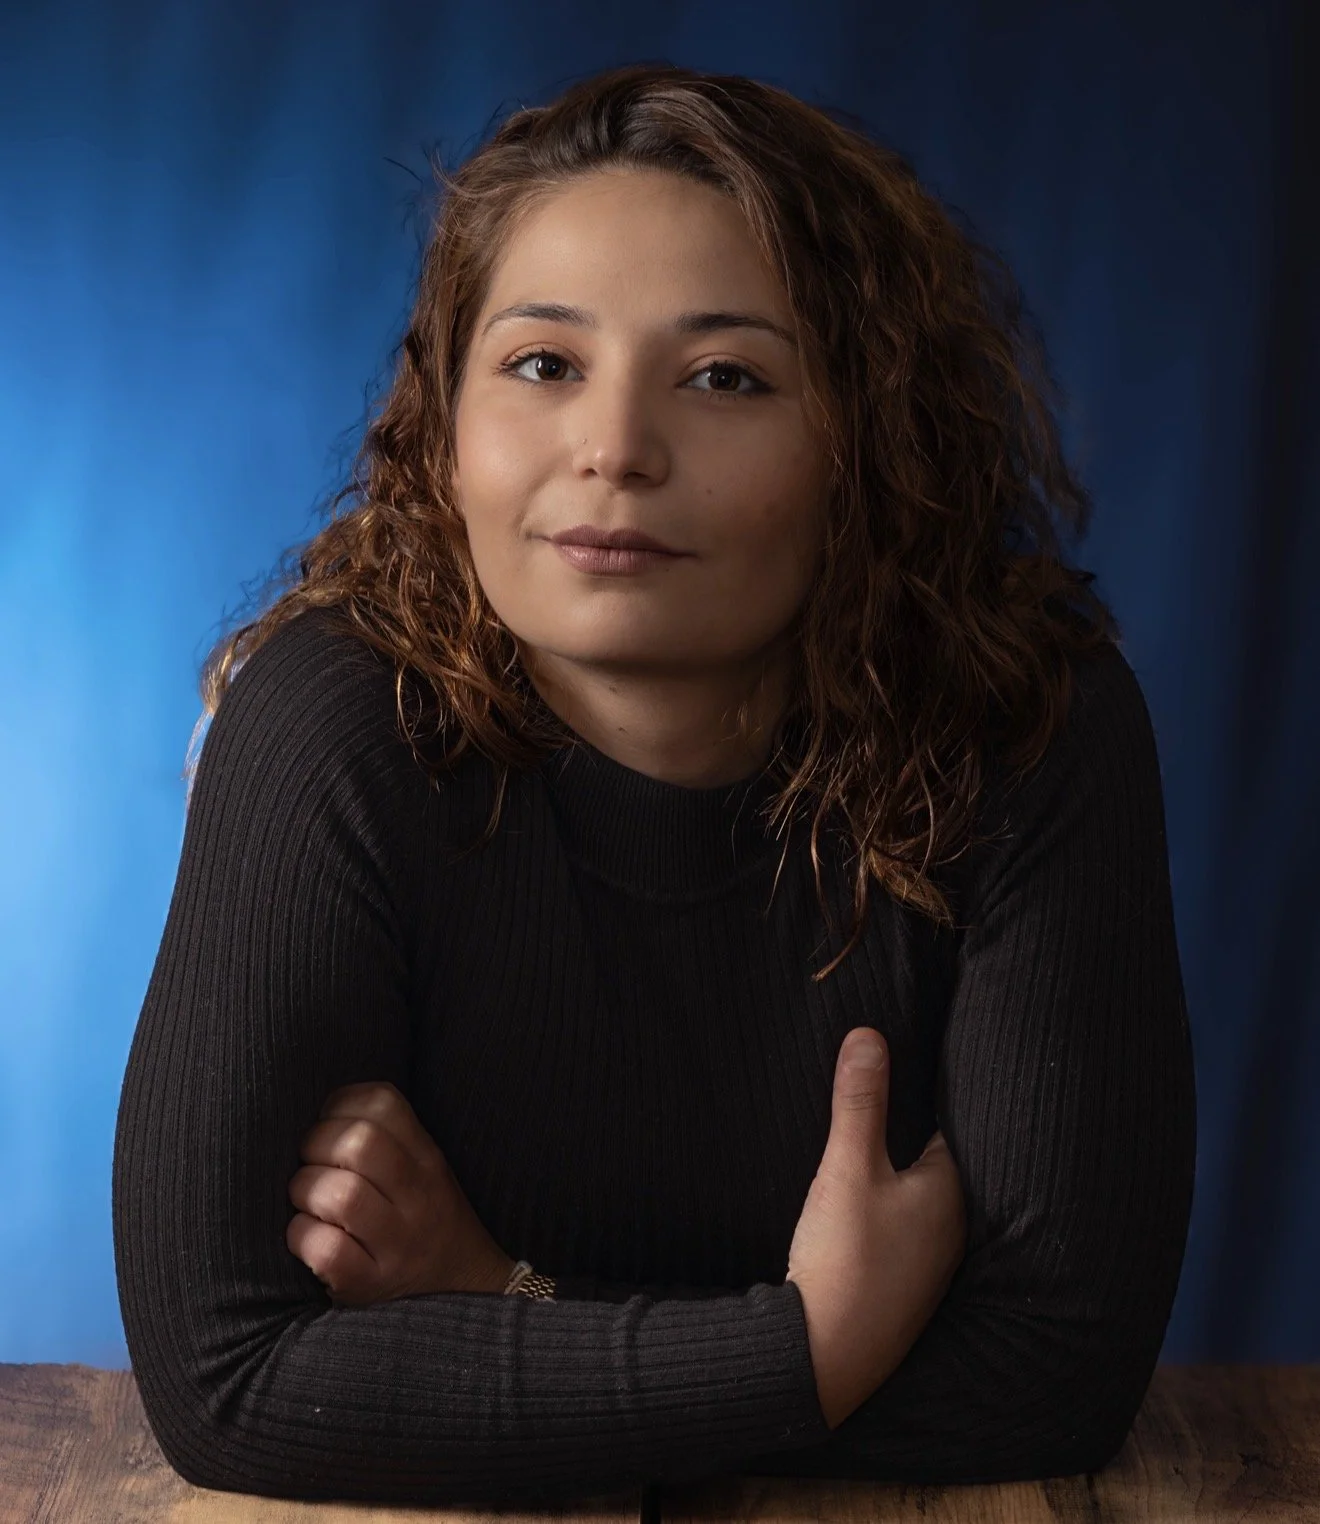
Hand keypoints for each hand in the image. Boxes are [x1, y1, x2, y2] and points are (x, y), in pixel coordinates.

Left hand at [286, 1081, 516, 1306]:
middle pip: (360, 1144)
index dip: (339, 1104)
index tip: (327, 1124)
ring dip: (304, 1191)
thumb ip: (384, 1138)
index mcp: (427, 1157)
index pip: (383, 1102)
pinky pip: (327, 1251)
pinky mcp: (371, 1284)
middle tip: (308, 1162)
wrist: (463, 1290)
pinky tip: (306, 1238)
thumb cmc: (425, 1220)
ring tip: (305, 1201)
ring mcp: (398, 1243)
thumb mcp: (423, 1169)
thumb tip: (317, 1111)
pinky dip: (302, 1238)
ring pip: (341, 1195)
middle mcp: (418, 1196)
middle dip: (315, 1145)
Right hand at [786, 1028, 966, 1428]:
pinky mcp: (899, 1289)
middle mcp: (953, 1230)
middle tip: (870, 1097)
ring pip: (913, 1200)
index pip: (945, 1125)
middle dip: (903, 1135)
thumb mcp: (847, 1168)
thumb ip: (859, 1101)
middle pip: (931, 1164)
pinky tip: (853, 1208)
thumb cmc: (845, 1259)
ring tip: (858, 1145)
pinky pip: (898, 1232)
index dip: (919, 1095)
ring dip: (892, 1178)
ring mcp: (928, 1265)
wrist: (822, 1360)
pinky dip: (881, 1212)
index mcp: (952, 1193)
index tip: (898, 1065)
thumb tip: (869, 1034)